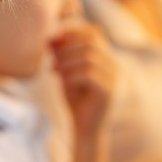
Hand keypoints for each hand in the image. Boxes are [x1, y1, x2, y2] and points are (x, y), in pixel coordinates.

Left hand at [51, 22, 115, 137]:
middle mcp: (112, 65)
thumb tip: (49, 40)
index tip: (52, 42)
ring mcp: (112, 78)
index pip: (93, 32)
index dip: (72, 32)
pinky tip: (63, 83)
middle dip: (67, 48)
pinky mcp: (107, 92)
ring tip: (54, 71)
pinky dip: (72, 76)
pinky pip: (89, 75)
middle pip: (91, 42)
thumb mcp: (66, 73)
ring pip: (89, 58)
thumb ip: (61, 57)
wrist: (85, 128)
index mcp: (105, 57)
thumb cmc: (76, 100)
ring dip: (67, 62)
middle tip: (52, 60)